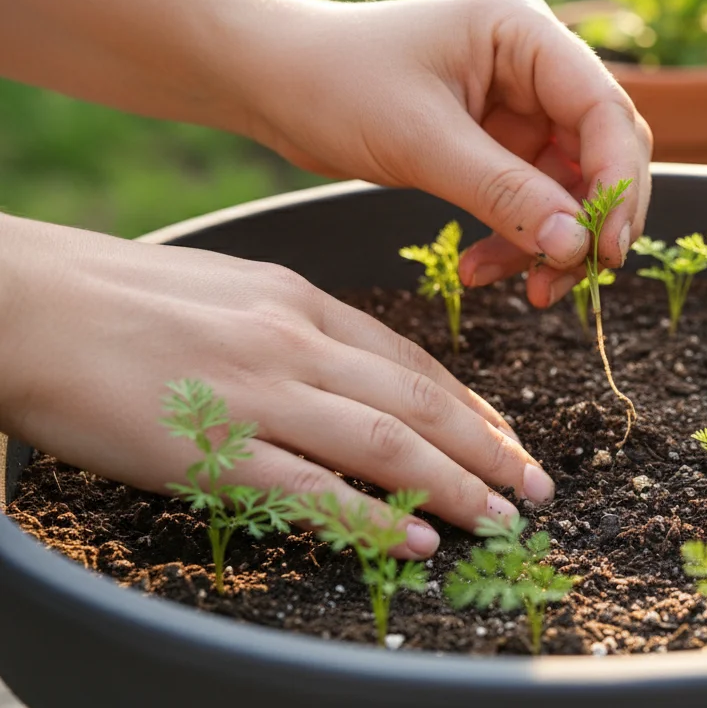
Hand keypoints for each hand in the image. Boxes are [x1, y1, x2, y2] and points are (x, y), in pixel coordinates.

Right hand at [0, 216, 552, 558]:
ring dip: (455, 486)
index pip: (410, 360)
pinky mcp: (212, 446)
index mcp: (298, 300)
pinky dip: (373, 516)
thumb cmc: (118, 298)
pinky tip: (416, 539)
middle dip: (488, 449)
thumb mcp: (229, 290)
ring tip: (498, 519)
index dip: (470, 406)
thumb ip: (294, 327)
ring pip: (385, 443)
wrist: (23, 304)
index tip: (506, 439)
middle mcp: (293, 341)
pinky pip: (312, 489)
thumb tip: (348, 371)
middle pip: (418, 401)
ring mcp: (256, 393)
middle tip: (532, 488)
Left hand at [237, 0, 653, 307]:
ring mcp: (520, 107)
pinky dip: (515, 241)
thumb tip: (575, 247)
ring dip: (552, 242)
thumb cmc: (335, 82)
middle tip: (572, 278)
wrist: (272, 82)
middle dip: (590, 220)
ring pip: (570, 188)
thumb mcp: (421, 141)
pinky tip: (479, 271)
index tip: (605, 250)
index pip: (605, 111)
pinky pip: (531, 203)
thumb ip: (504, 194)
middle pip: (602, 152)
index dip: (617, 183)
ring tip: (527, 291)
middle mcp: (535, 67)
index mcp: (526, 34)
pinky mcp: (498, 145)